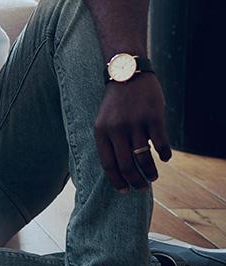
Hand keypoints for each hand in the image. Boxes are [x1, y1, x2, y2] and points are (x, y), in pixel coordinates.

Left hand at [94, 74, 171, 191]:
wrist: (128, 75)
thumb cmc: (115, 103)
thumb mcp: (103, 121)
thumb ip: (109, 142)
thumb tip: (118, 170)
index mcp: (101, 132)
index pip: (108, 164)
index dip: (116, 181)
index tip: (124, 191)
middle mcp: (116, 129)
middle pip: (126, 165)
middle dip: (134, 181)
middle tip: (141, 188)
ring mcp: (135, 123)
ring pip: (144, 158)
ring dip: (150, 172)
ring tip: (152, 178)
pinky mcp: (153, 118)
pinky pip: (160, 144)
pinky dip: (164, 155)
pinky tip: (164, 158)